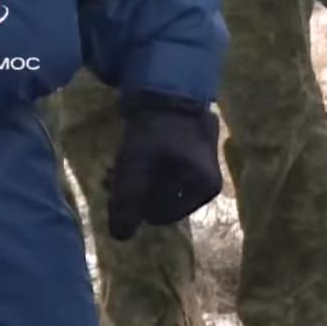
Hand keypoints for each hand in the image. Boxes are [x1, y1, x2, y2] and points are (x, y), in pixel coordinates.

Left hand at [106, 91, 222, 240]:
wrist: (168, 87)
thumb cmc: (156, 129)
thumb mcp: (137, 166)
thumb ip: (129, 202)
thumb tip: (121, 238)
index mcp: (204, 188)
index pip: (160, 214)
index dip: (134, 204)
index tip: (116, 185)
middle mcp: (210, 183)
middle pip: (163, 202)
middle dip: (137, 192)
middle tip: (116, 175)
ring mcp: (205, 167)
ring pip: (164, 188)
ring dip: (141, 181)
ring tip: (125, 163)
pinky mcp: (196, 153)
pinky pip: (169, 173)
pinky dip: (151, 168)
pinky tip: (139, 155)